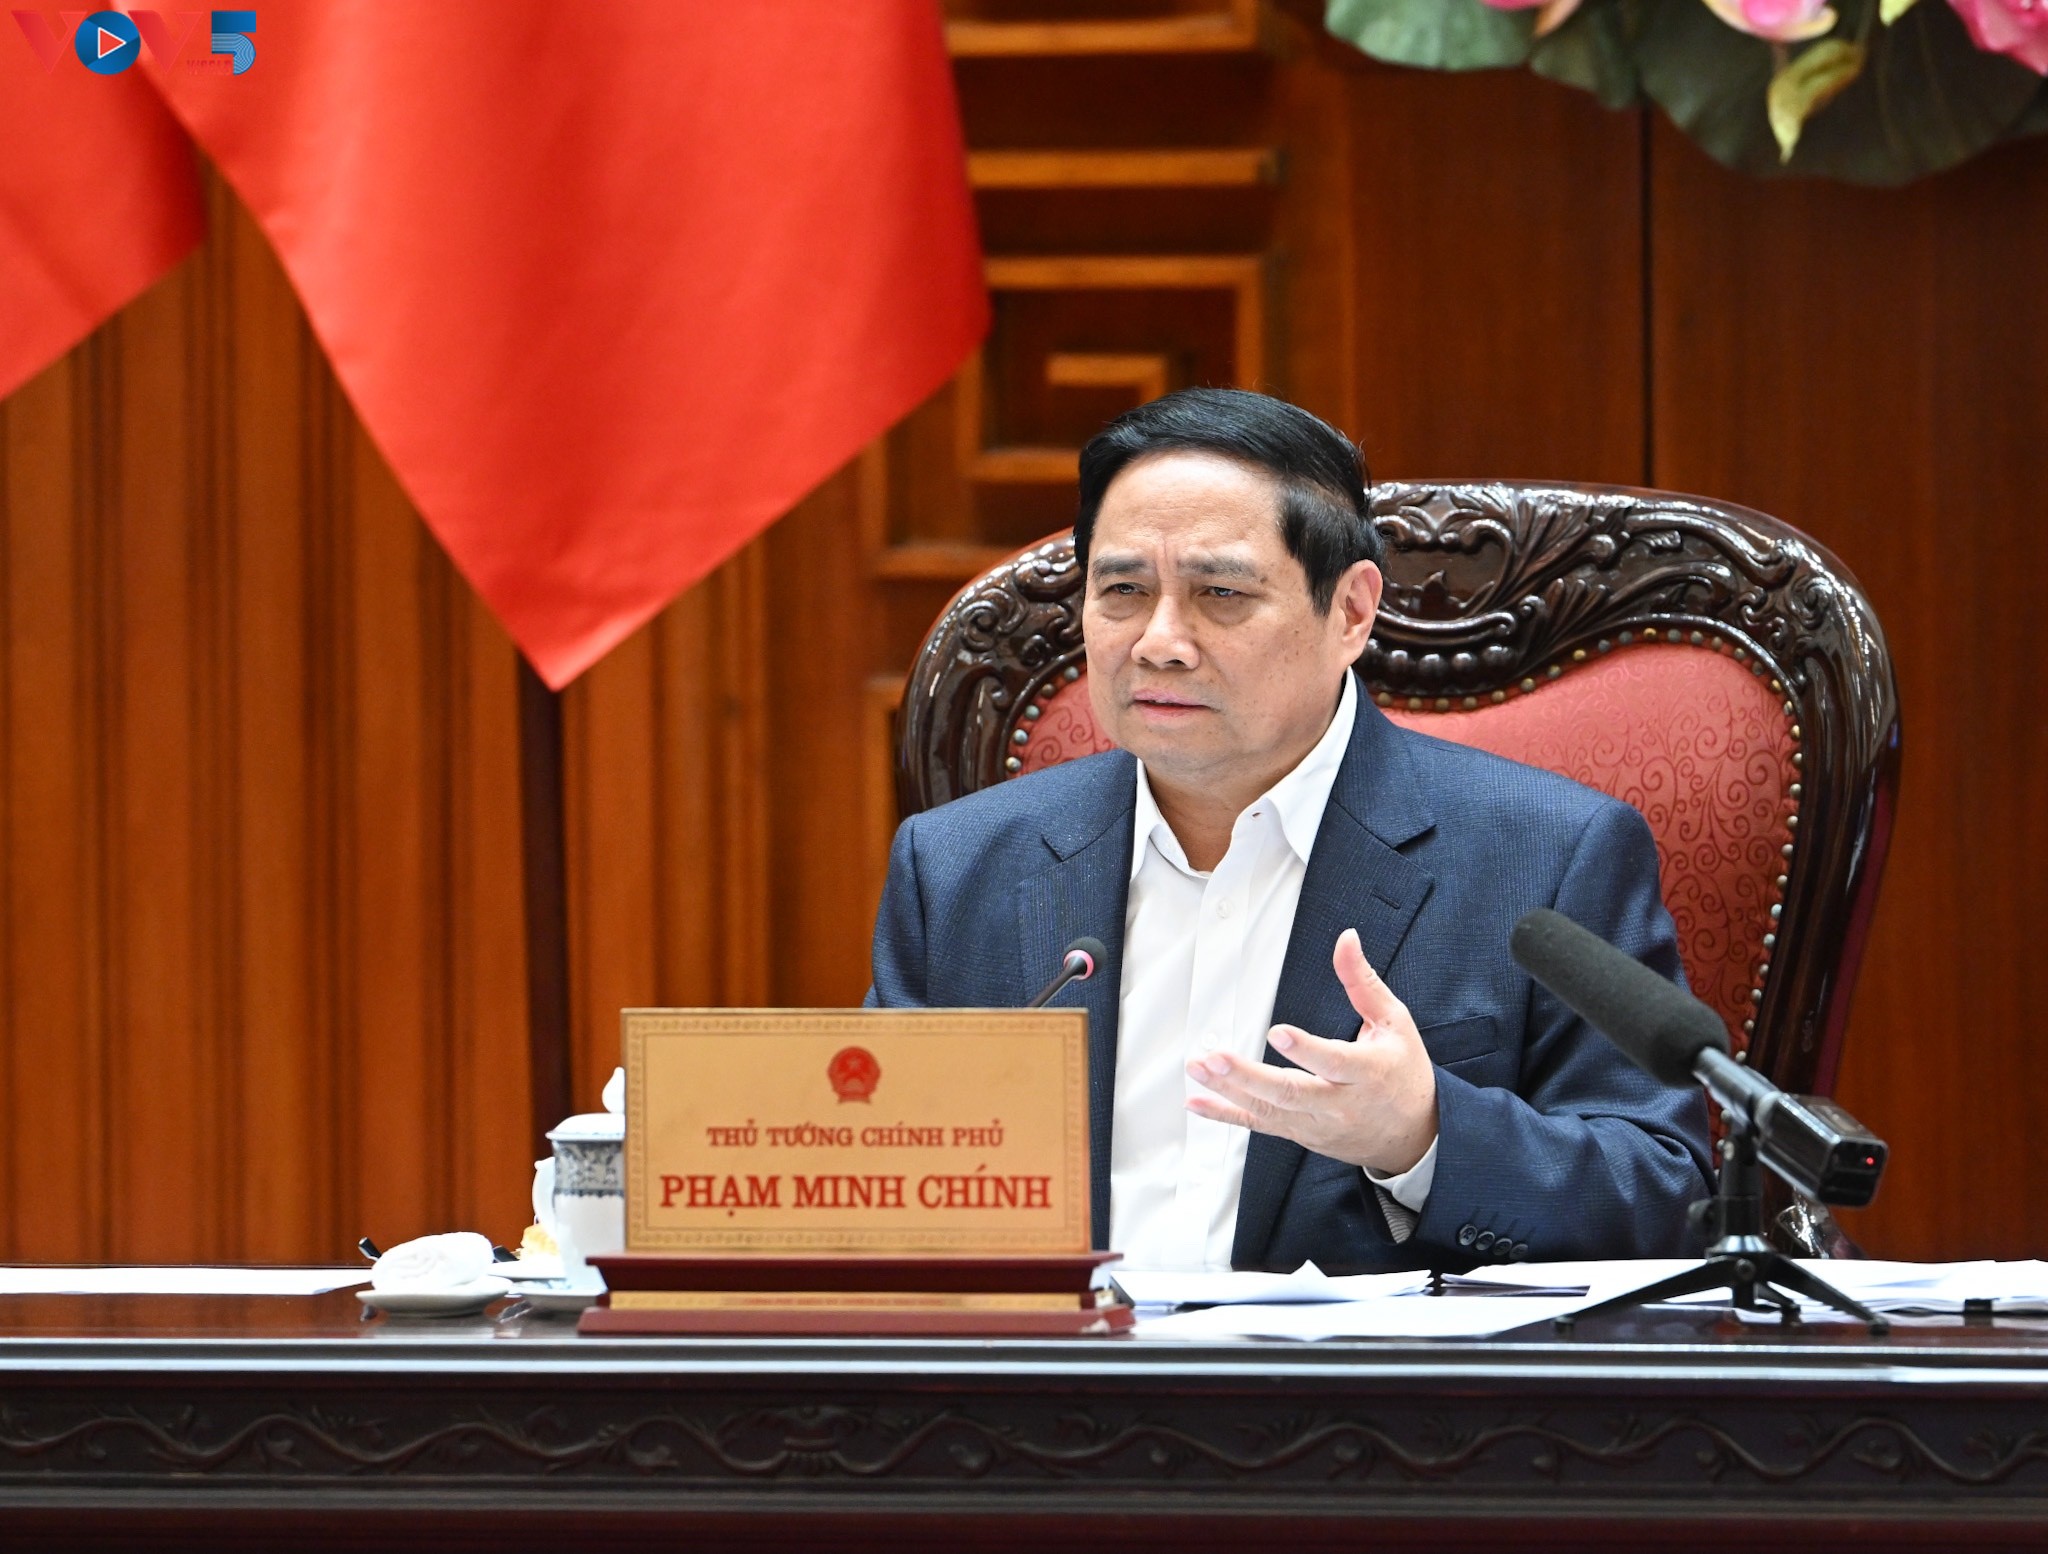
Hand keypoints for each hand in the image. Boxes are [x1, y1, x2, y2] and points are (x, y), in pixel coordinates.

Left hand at [1184, 928, 1438, 1173]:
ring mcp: (1318, 1124)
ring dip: (1229, 1091)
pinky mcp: (1301, 1134)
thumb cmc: (1403, 1073)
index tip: (1276, 1032)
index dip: (1306, 1050)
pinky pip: (1260, 1126)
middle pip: (1292, 1093)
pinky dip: (1225, 1115)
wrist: (1412, 1136)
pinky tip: (1196, 1102)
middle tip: (1214, 1058)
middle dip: (1248, 1076)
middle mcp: (1341, 1104)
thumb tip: (1346, 939)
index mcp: (1368, 1072)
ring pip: (1270, 1111)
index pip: (1335, 1062)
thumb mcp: (1394, 1023)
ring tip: (1198, 1068)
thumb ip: (1362, 982)